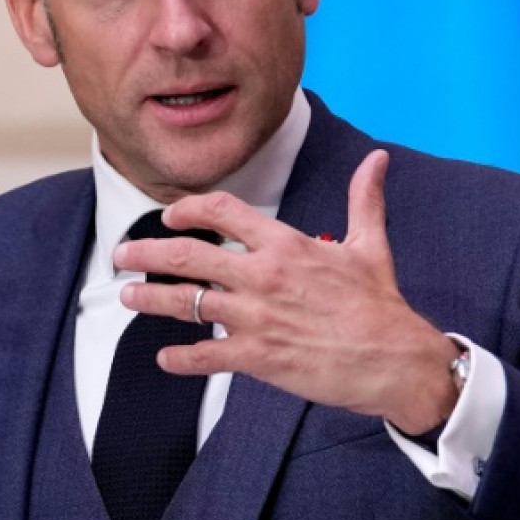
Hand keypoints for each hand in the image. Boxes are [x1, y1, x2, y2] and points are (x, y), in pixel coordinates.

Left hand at [115, 149, 458, 433]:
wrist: (396, 360)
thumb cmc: (380, 304)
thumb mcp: (369, 244)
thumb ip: (363, 199)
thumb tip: (376, 158)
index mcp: (285, 244)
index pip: (222, 210)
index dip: (188, 208)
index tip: (169, 215)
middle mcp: (263, 276)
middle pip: (188, 254)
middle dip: (147, 252)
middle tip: (123, 254)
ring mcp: (257, 318)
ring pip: (187, 303)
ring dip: (150, 299)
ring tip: (127, 296)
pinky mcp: (258, 357)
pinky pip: (206, 355)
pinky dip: (181, 358)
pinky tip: (165, 357)